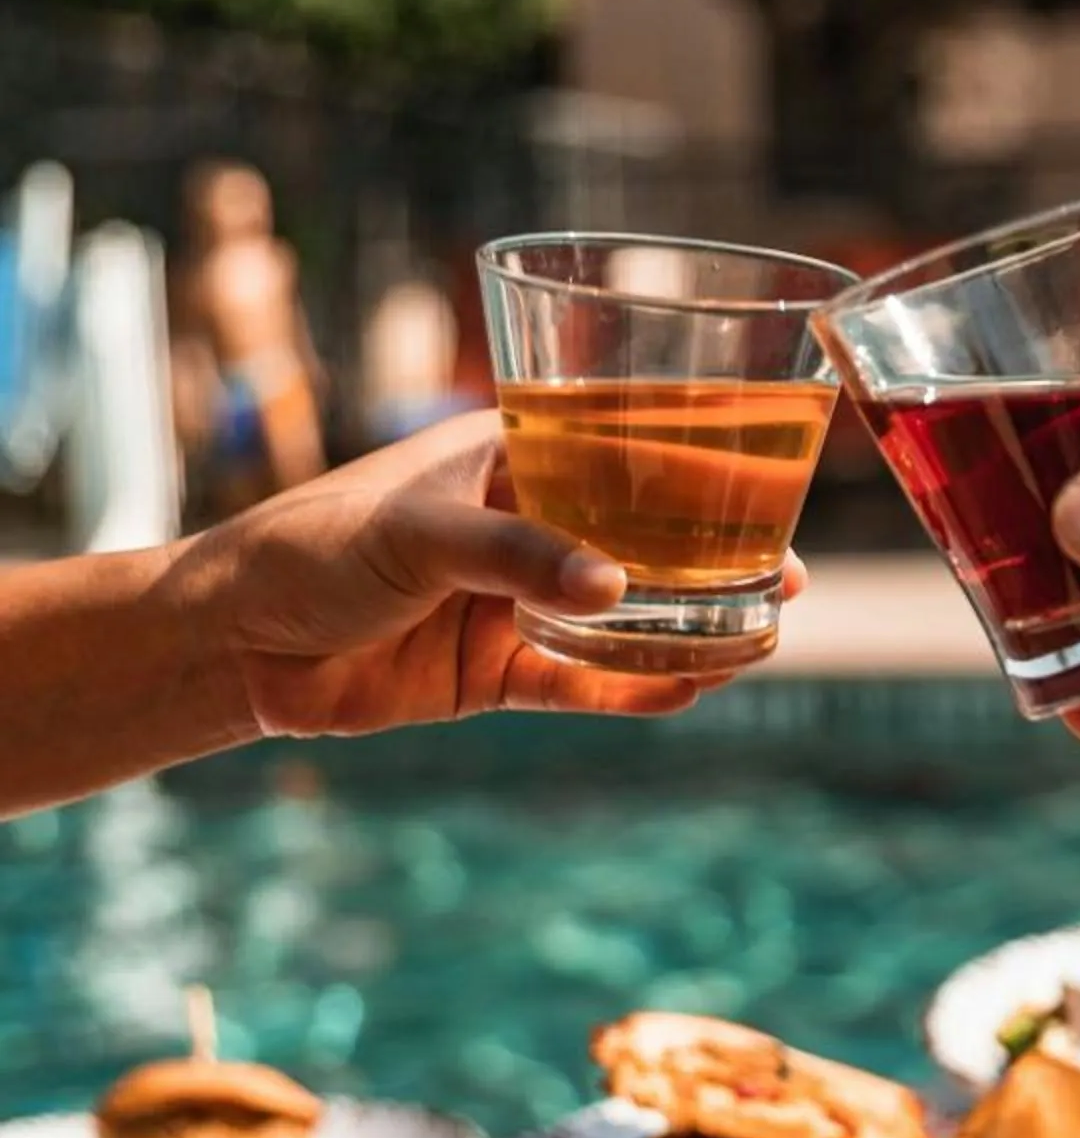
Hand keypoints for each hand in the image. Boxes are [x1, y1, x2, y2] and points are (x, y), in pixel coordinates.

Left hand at [171, 412, 800, 737]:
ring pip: (627, 615)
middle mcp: (526, 526)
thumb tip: (616, 592)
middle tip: (790, 572)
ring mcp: (516, 603)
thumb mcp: (415, 532)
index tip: (772, 476)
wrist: (232, 643)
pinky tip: (692, 688)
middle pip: (645, 537)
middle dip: (718, 555)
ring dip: (692, 627)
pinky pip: (584, 682)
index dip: (702, 463)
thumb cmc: (310, 546)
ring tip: (761, 637)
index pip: (625, 449)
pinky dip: (636, 688)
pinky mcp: (495, 674)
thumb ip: (515, 557)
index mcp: (512, 458)